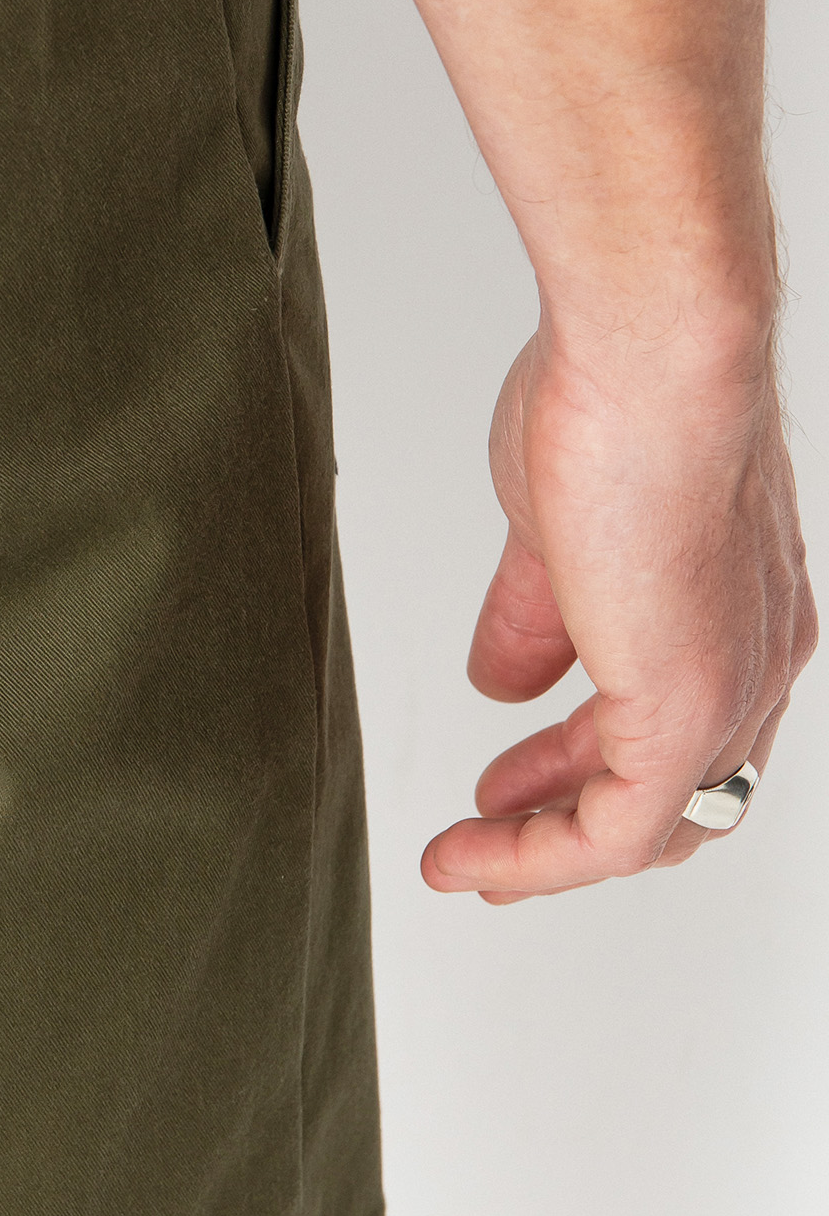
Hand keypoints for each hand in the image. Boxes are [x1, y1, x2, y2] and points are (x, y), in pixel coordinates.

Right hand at [423, 321, 815, 902]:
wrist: (656, 354)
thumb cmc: (616, 398)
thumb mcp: (555, 534)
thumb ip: (534, 617)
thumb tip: (501, 680)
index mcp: (739, 608)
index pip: (677, 721)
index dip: (584, 761)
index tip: (507, 779)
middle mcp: (754, 659)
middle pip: (677, 790)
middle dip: (569, 820)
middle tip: (490, 835)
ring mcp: (726, 691)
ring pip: (651, 825)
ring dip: (543, 853)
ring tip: (462, 861)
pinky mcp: (683, 711)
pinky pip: (613, 835)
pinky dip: (534, 860)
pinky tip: (468, 856)